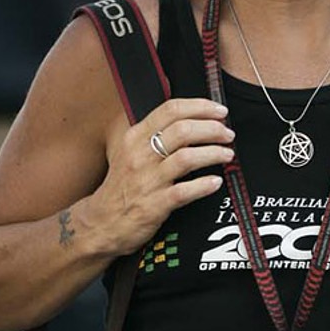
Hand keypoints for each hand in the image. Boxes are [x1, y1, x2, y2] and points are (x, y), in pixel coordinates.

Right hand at [88, 97, 234, 254]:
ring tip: (227, 154)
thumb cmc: (121, 187)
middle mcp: (140, 155)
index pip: (171, 110)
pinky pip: (185, 191)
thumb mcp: (127, 151)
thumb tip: (187, 119)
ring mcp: (147, 180)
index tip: (219, 112)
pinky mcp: (154, 205)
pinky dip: (204, 185)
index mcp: (135, 137)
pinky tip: (216, 182)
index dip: (201, 107)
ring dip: (213, 153)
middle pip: (183, 130)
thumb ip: (151, 134)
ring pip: (187, 158)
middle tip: (227, 134)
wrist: (102, 223)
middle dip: (212, 129)